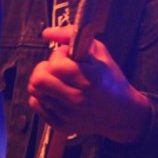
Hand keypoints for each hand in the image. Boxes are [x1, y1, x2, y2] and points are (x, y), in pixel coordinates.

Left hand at [27, 25, 150, 142]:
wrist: (122, 114)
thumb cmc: (111, 80)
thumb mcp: (99, 52)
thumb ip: (71, 36)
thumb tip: (46, 32)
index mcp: (88, 79)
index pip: (55, 64)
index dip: (58, 56)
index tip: (67, 56)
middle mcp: (77, 99)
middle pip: (39, 80)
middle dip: (44, 68)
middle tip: (56, 68)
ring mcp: (68, 115)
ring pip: (35, 91)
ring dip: (43, 81)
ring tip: (56, 80)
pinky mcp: (61, 125)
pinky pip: (36, 105)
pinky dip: (42, 96)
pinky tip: (55, 93)